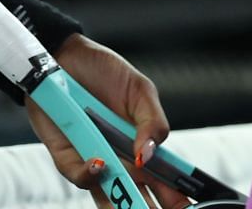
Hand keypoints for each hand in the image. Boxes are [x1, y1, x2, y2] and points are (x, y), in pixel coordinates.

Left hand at [28, 34, 188, 208]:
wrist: (62, 57)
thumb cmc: (103, 71)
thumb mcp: (140, 90)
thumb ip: (153, 123)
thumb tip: (150, 156)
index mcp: (144, 144)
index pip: (166, 177)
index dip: (178, 194)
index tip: (188, 205)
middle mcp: (121, 157)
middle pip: (140, 195)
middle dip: (151, 207)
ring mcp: (95, 160)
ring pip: (110, 196)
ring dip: (121, 204)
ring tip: (133, 206)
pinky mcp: (68, 157)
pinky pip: (80, 177)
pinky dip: (90, 175)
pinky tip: (100, 164)